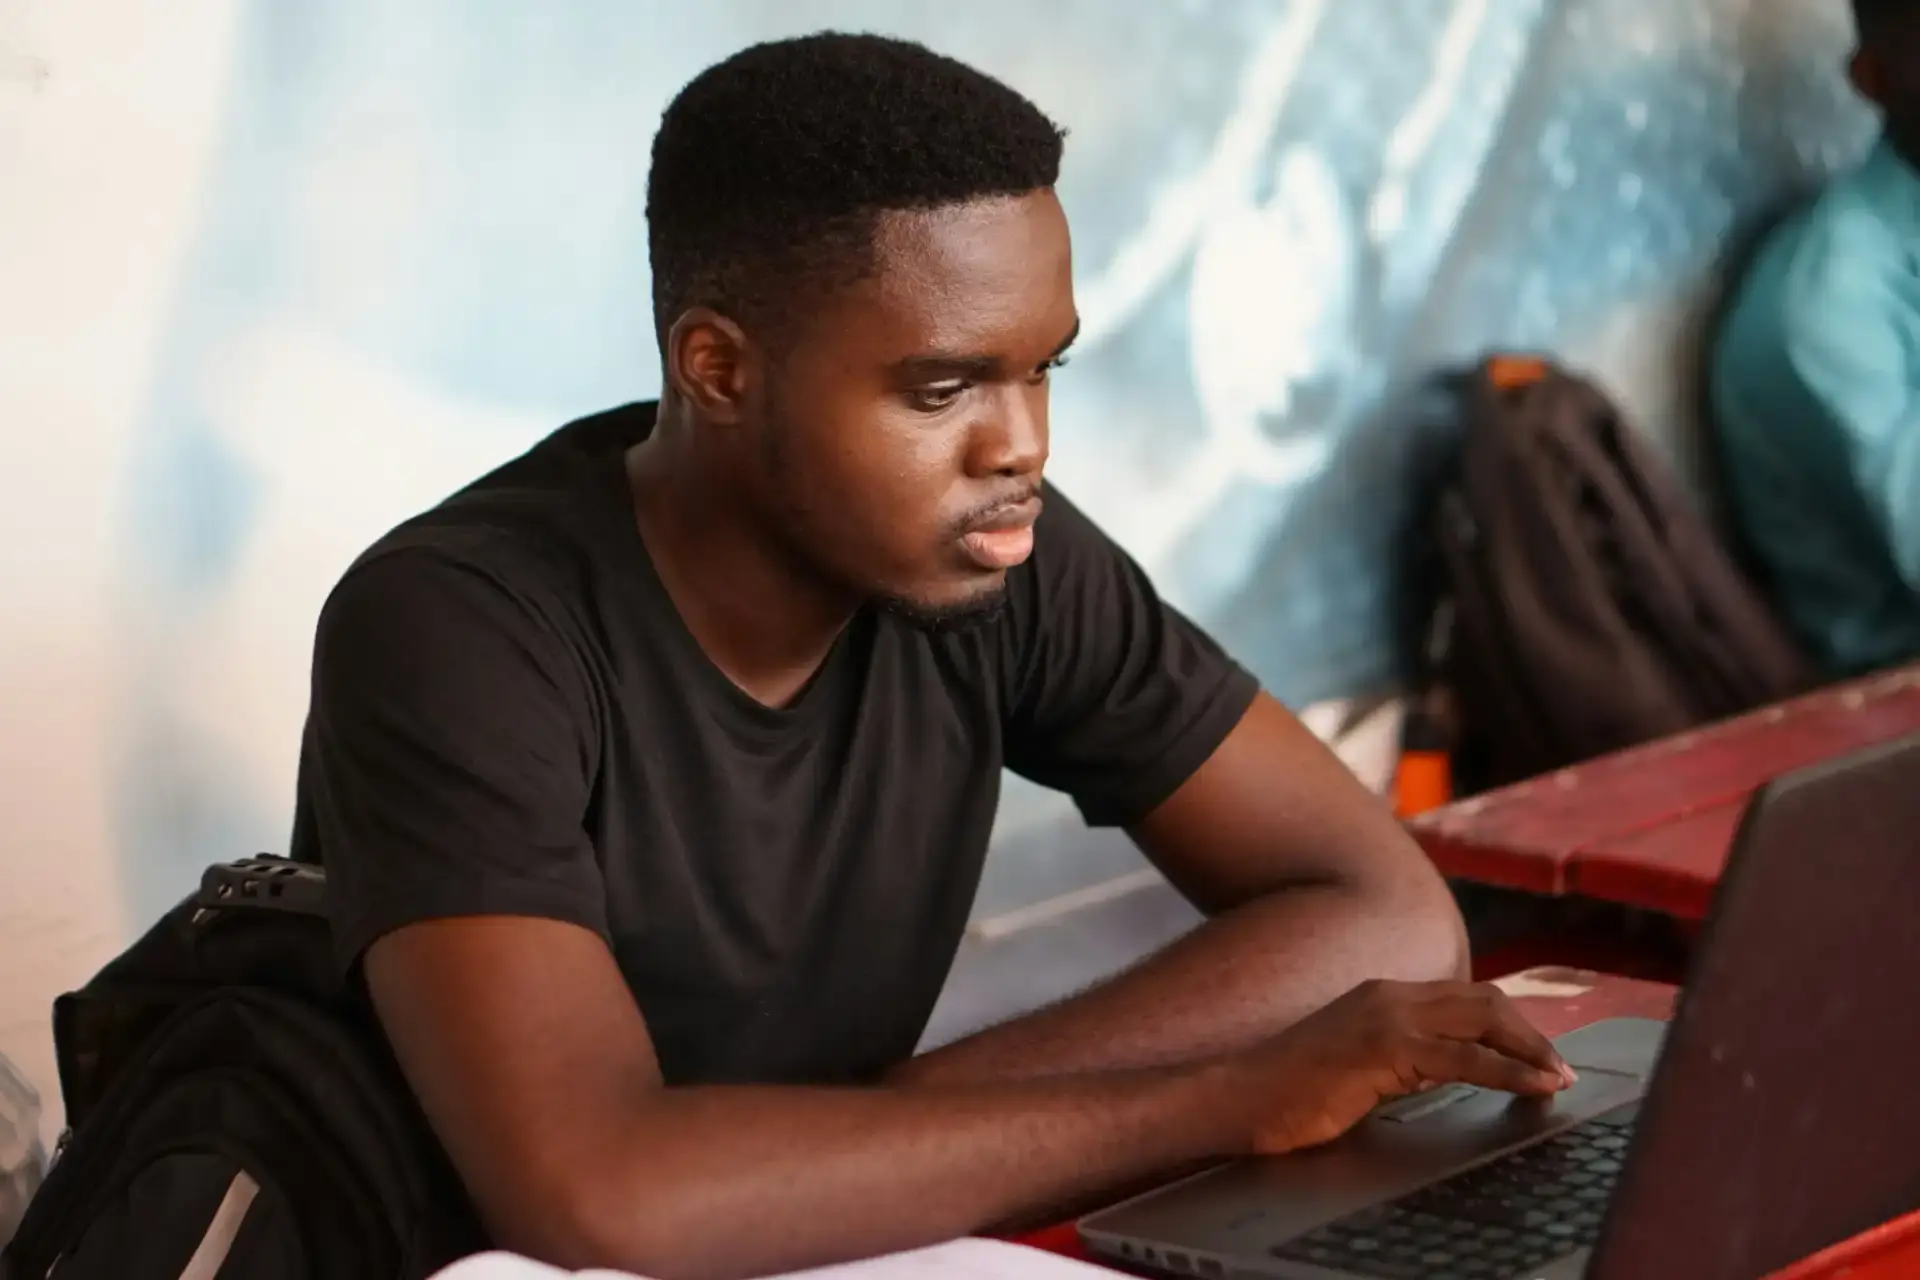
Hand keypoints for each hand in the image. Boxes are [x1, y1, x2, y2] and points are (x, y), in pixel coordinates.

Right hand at [1227, 979, 1576, 1154]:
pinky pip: (1465, 1057)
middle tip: (1561, 1069)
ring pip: (1482, 1020)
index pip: (1463, 998)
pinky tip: (1533, 1088)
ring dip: (1529, 1049)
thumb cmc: (1289, 1092)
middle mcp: (1389, 994)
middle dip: (1529, 1033)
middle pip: (1483, 1001)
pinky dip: (1508, 1071)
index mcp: (1382, 995)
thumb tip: (1445, 1072)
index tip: (1538, 1056)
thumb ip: (1399, 1060)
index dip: (1508, 1025)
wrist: (1239, 1096)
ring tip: (1559, 1078)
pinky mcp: (1385, 1048)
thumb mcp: (1358, 1068)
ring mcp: (1387, 1016)